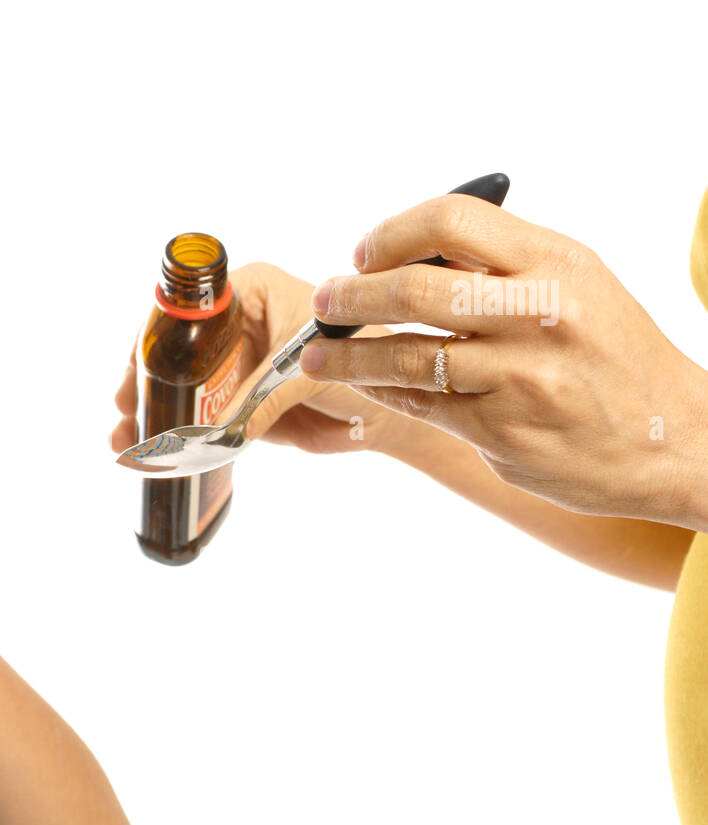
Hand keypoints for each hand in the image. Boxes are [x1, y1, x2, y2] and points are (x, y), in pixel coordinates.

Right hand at [110, 262, 406, 456]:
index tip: (137, 372)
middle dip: (145, 383)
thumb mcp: (309, 370)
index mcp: (248, 291)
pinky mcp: (237, 404)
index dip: (155, 340)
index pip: (186, 310)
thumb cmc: (367, 362)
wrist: (393, 412)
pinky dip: (174, 438)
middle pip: (172, 352)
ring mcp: (233, 366)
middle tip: (125, 412)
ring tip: (123, 441)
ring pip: (179, 389)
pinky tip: (146, 457)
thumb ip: (262, 396)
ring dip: (151, 415)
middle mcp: (233, 324)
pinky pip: (197, 419)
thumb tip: (223, 429)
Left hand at [302, 193, 707, 522]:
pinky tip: (360, 384)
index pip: (450, 221)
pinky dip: (378, 390)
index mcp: (557, 263)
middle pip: (414, 287)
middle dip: (351, 294)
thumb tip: (405, 253)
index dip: (391, 234)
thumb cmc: (613, 355)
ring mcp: (520, 376)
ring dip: (345, 354)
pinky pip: (419, 404)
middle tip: (325, 302)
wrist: (675, 439)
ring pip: (404, 353)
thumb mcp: (577, 284)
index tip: (362, 254)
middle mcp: (540, 314)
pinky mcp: (503, 430)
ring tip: (316, 355)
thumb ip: (500, 264)